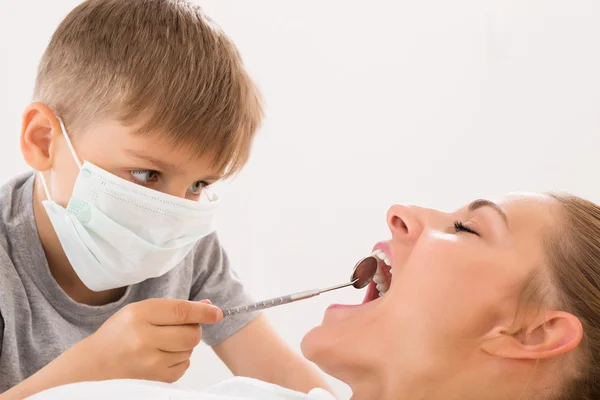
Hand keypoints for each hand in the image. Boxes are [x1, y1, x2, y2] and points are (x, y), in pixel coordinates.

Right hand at [81, 298, 222, 382]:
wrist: (94, 365)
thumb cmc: (120, 334)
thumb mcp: (140, 312)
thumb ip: (174, 308)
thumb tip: (208, 305)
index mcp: (140, 315)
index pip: (181, 311)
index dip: (204, 311)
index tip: (217, 312)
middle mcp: (144, 339)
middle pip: (191, 333)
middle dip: (194, 330)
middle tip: (182, 329)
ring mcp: (149, 362)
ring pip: (189, 350)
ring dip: (184, 346)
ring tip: (163, 344)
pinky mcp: (154, 379)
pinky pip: (183, 367)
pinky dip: (179, 361)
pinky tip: (161, 357)